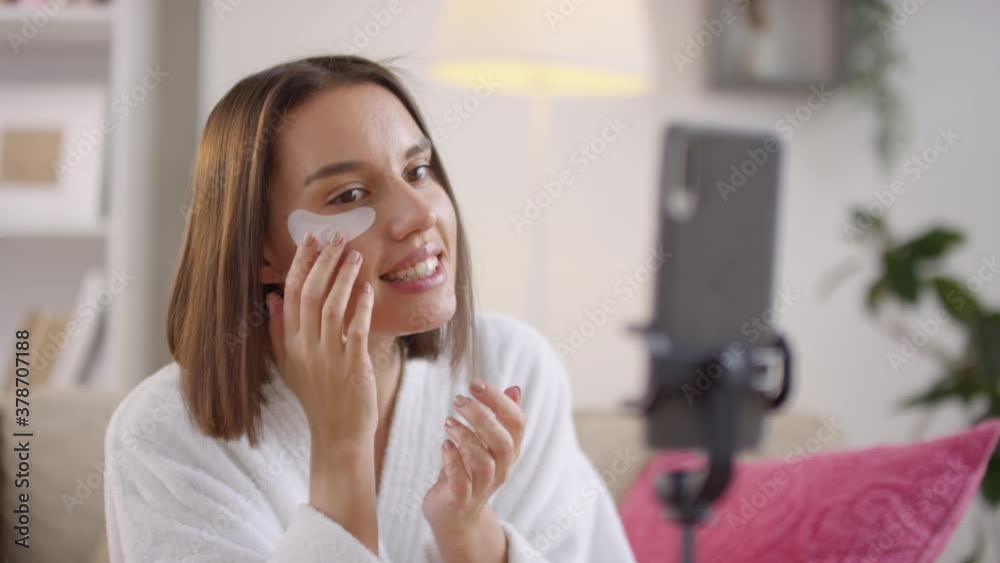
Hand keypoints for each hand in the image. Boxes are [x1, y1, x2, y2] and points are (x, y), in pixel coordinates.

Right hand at [267, 231, 376, 446]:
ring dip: (343, 277)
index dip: (300, 264)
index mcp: (289, 344)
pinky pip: (356, 329)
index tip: (310, 240)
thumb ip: (279, 331)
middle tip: (336, 236)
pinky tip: (368, 289)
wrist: (337, 434)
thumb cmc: (319, 397)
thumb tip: (273, 297)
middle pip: (309, 294)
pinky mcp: (352, 366)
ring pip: (331, 306)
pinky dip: (362, 306)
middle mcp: (305, 347)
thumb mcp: (291, 365)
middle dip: (322, 261)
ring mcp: (328, 357)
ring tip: (355, 254)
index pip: (290, 294)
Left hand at [423, 380, 524, 562]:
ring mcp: (482, 486)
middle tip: (458, 400)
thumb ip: (499, 418)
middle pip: (503, 441)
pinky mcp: (461, 498)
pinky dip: (453, 459)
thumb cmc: (469, 470)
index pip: (517, 423)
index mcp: (509, 451)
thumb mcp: (485, 443)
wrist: (455, 515)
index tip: (476, 383)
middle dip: (482, 416)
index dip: (499, 400)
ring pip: (484, 461)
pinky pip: (461, 480)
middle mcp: (501, 469)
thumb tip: (515, 388)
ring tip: (448, 421)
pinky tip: (444, 444)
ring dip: (466, 437)